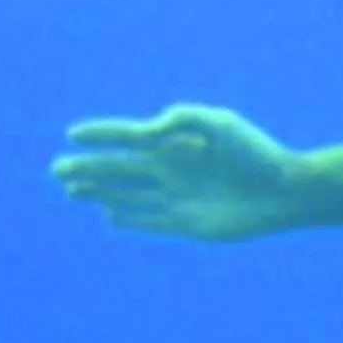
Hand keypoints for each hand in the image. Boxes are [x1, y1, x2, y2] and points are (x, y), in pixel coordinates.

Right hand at [50, 103, 309, 240]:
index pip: (129, 136)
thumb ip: (184, 118)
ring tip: (71, 191)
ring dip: (99, 192)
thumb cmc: (256, 153)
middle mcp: (173, 169)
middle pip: (120, 168)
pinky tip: (108, 216)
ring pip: (128, 195)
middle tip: (57, 170)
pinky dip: (130, 218)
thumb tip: (151, 127)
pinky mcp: (188, 224)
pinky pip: (151, 221)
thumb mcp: (221, 124)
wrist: (285, 192)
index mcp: (178, 142)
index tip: (73, 133)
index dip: (101, 134)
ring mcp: (178, 197)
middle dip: (89, 168)